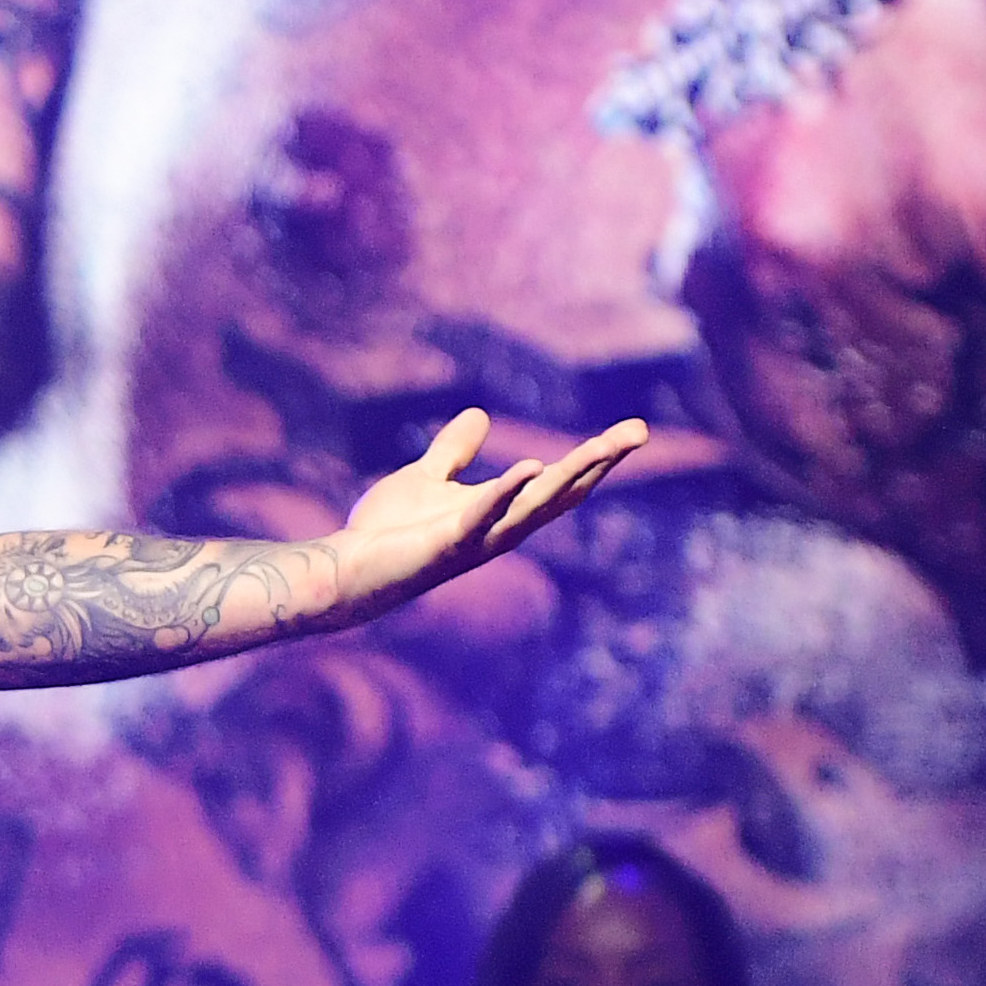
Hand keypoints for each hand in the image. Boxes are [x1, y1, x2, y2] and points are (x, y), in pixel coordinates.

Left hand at [313, 407, 650, 629]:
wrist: (345, 572)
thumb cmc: (387, 533)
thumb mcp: (426, 478)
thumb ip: (454, 452)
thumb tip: (480, 414)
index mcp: (500, 512)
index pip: (560, 484)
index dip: (595, 459)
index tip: (631, 431)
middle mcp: (499, 530)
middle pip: (562, 494)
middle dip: (600, 463)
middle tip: (640, 432)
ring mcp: (476, 541)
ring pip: (535, 507)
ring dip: (570, 476)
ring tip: (603, 446)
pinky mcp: (446, 546)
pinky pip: (482, 517)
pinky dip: (505, 493)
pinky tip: (531, 467)